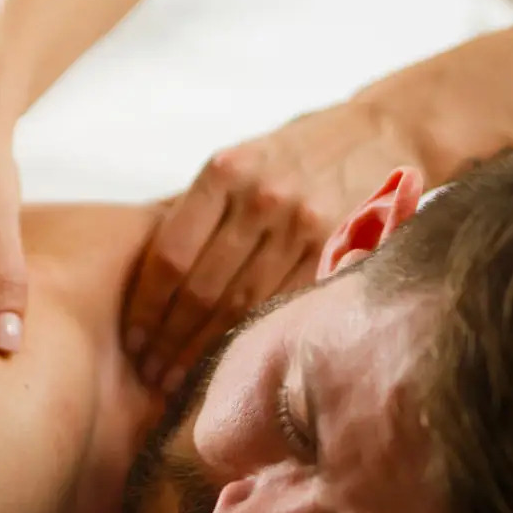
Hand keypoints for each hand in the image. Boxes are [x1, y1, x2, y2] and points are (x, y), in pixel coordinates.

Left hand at [123, 99, 428, 391]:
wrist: (380, 132)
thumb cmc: (295, 153)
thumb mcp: (240, 161)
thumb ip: (200, 212)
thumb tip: (144, 281)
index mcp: (224, 171)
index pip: (170, 257)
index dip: (145, 308)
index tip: (132, 340)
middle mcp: (262, 196)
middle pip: (201, 289)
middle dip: (169, 340)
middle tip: (149, 373)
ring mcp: (303, 224)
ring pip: (241, 305)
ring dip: (204, 349)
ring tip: (180, 380)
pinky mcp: (338, 247)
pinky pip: (284, 304)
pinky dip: (255, 337)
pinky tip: (233, 362)